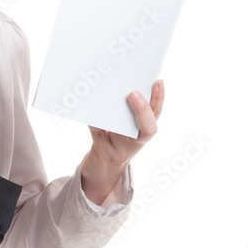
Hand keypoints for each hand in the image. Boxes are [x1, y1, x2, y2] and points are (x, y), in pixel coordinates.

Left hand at [81, 79, 164, 204]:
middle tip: (134, 92)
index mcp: (145, 129)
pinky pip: (98, 134)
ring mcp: (120, 147)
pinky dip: (94, 123)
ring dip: (115, 118)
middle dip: (143, 110)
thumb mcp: (124, 123)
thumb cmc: (115, 138)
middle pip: (147, 127)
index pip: (157, 113)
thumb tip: (115, 81)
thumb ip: (124, 106)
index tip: (158, 81)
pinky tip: (88, 111)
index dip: (159, 98)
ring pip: (124, 134)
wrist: (103, 166)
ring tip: (108, 99)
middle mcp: (136, 140)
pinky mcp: (102, 150)